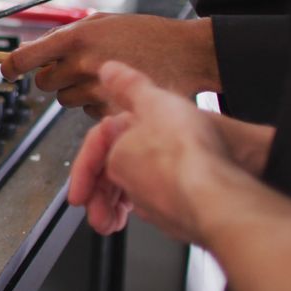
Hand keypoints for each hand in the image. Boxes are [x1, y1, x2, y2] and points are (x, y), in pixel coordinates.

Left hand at [0, 13, 220, 116]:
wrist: (187, 53)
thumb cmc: (145, 34)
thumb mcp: (102, 22)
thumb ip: (64, 37)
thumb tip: (28, 51)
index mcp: (76, 38)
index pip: (26, 57)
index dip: (11, 67)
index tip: (7, 71)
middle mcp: (83, 64)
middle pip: (44, 83)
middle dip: (55, 77)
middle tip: (78, 68)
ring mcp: (97, 90)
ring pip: (65, 99)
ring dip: (76, 91)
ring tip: (104, 76)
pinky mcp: (111, 110)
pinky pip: (86, 112)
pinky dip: (96, 104)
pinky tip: (116, 90)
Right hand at [69, 61, 234, 241]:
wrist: (212, 201)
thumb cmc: (182, 159)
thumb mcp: (142, 113)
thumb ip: (123, 92)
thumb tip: (112, 68)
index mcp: (151, 116)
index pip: (102, 137)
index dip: (86, 163)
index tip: (77, 187)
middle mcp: (157, 140)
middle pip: (110, 162)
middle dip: (94, 186)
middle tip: (86, 204)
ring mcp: (164, 167)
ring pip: (121, 183)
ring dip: (106, 203)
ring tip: (105, 221)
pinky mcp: (173, 191)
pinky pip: (138, 199)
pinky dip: (124, 210)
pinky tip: (121, 219)